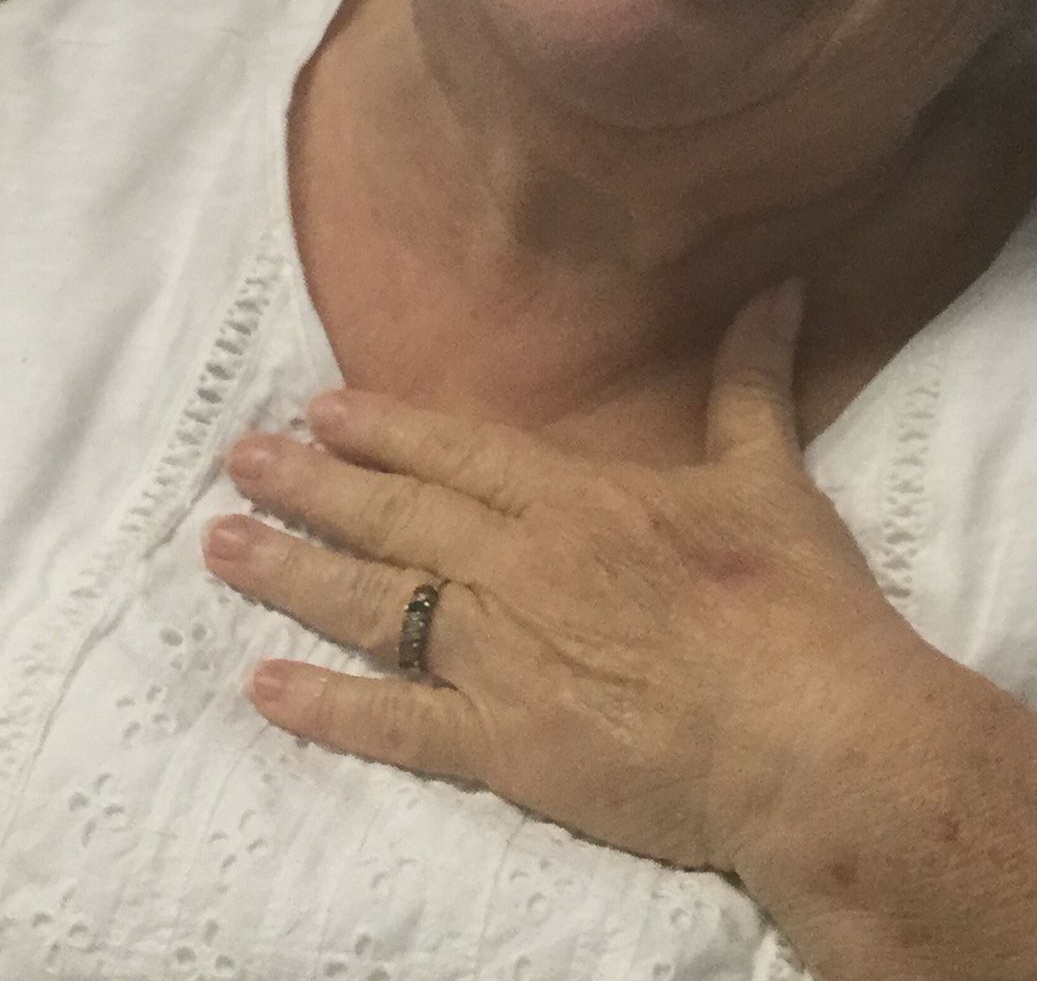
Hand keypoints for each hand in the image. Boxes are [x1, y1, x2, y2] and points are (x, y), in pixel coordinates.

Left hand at [203, 283, 916, 873]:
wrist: (815, 739)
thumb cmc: (797, 604)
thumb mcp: (772, 475)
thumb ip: (752, 380)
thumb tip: (783, 287)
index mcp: (576, 498)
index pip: (456, 451)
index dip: (383, 429)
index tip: (317, 410)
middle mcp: (519, 566)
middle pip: (394, 517)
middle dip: (309, 487)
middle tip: (239, 462)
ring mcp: (502, 658)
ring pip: (374, 605)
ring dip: (292, 574)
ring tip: (221, 548)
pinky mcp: (505, 749)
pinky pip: (395, 724)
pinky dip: (327, 707)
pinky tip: (265, 687)